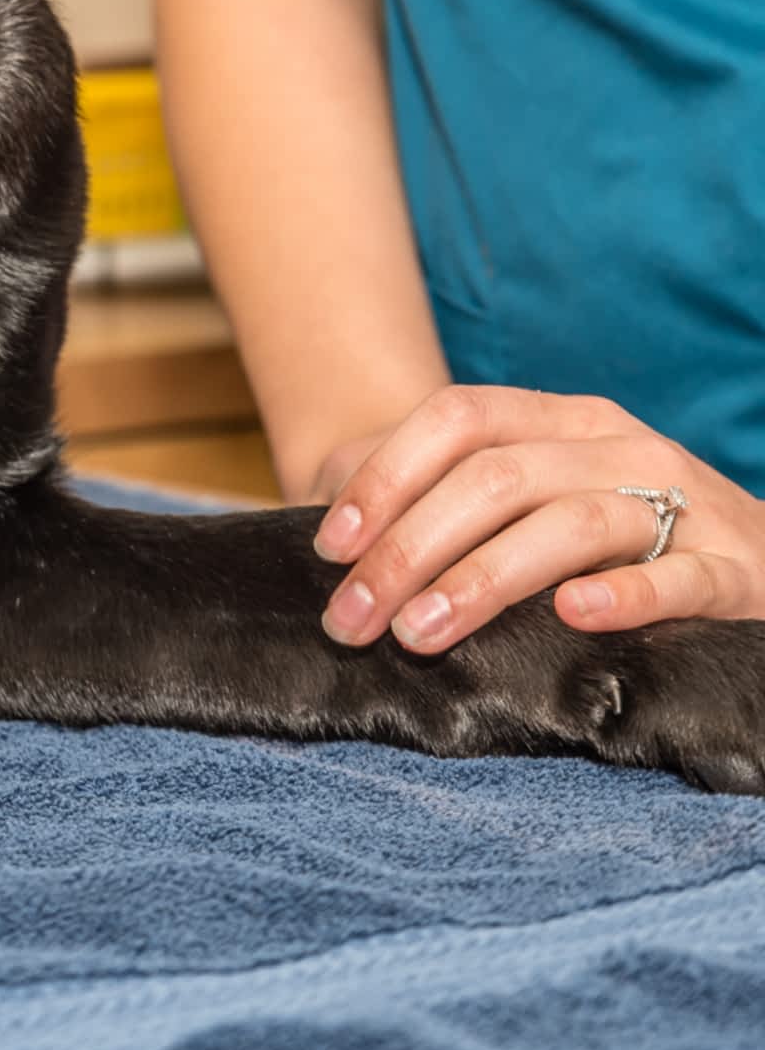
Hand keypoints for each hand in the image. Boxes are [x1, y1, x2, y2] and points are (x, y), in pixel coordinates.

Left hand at [310, 385, 764, 651]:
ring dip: (482, 579)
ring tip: (419, 631)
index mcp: (557, 420)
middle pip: (495, 476)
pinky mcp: (735, 569)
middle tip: (351, 619)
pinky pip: (680, 576)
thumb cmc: (606, 545)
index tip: (328, 548)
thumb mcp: (522, 503)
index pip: (458, 418)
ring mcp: (682, 501)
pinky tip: (570, 615)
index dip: (384, 477)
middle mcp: (618, 445)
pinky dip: (625, 593)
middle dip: (408, 549)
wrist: (753, 564)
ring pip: (570, 521)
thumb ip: (435, 505)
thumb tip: (327, 544)